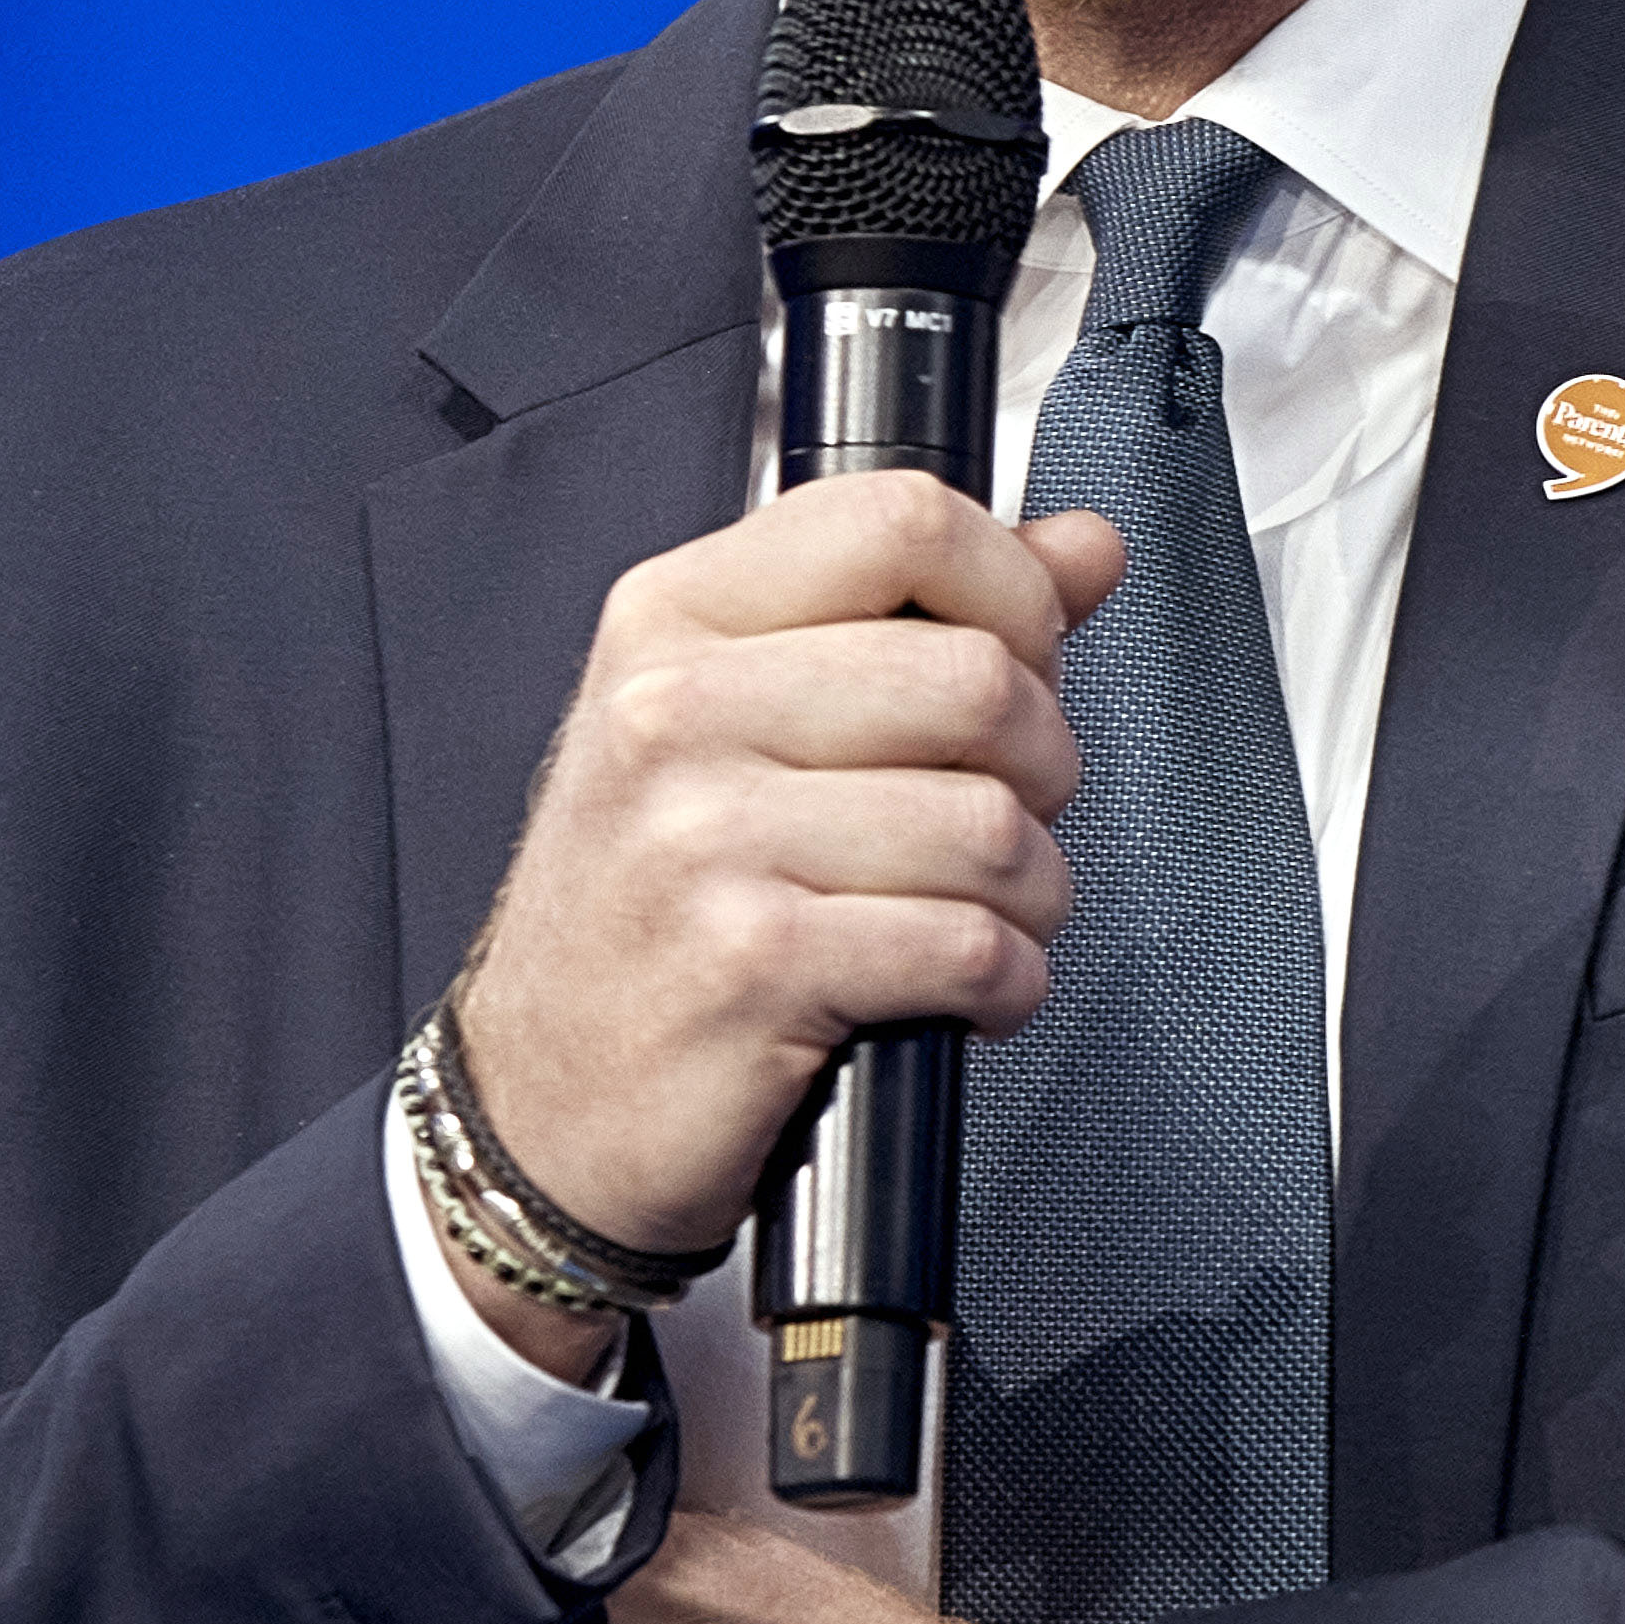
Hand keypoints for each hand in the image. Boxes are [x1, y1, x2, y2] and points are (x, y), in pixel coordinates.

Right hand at [436, 476, 1127, 1373]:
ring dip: (1033, 893)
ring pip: (992, 823)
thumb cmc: (650, 910)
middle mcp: (675, 711)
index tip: (1023, 659)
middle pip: (977, 678)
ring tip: (984, 918)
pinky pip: (971, 946)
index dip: (1013, 591)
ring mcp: (706, 838)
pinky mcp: (753, 965)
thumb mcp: (742, 722)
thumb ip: (915, 619)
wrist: (541, 1102)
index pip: (903, 521)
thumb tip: (1083, 547)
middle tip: (1004, 818)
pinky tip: (965, 992)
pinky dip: (1007, 983)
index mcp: (675, 620)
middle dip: (1043, 765)